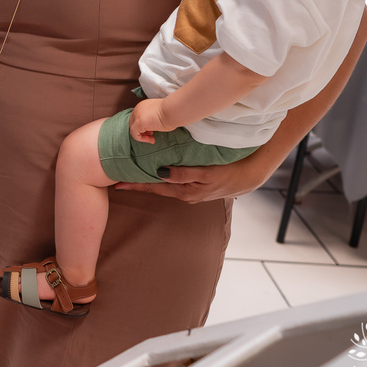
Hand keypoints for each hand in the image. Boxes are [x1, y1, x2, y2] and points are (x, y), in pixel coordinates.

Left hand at [113, 153, 272, 203]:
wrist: (249, 176)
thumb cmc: (229, 172)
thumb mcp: (207, 173)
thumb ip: (184, 174)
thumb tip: (161, 173)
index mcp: (184, 192)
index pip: (154, 187)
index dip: (135, 185)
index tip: (117, 183)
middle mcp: (185, 194)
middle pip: (155, 188)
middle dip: (137, 184)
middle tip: (116, 180)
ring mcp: (190, 191)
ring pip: (164, 185)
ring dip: (148, 181)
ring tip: (131, 176)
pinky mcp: (196, 185)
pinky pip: (174, 182)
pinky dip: (162, 178)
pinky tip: (155, 173)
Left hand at [128, 98, 169, 143]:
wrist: (174, 110)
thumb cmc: (172, 112)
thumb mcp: (160, 114)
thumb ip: (153, 118)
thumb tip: (153, 126)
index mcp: (144, 105)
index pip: (137, 117)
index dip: (143, 126)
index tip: (152, 131)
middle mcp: (138, 108)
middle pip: (133, 122)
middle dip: (141, 130)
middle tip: (151, 134)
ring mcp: (137, 115)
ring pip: (133, 128)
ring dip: (142, 136)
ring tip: (152, 138)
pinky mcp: (138, 122)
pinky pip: (134, 134)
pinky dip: (141, 139)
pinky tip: (151, 140)